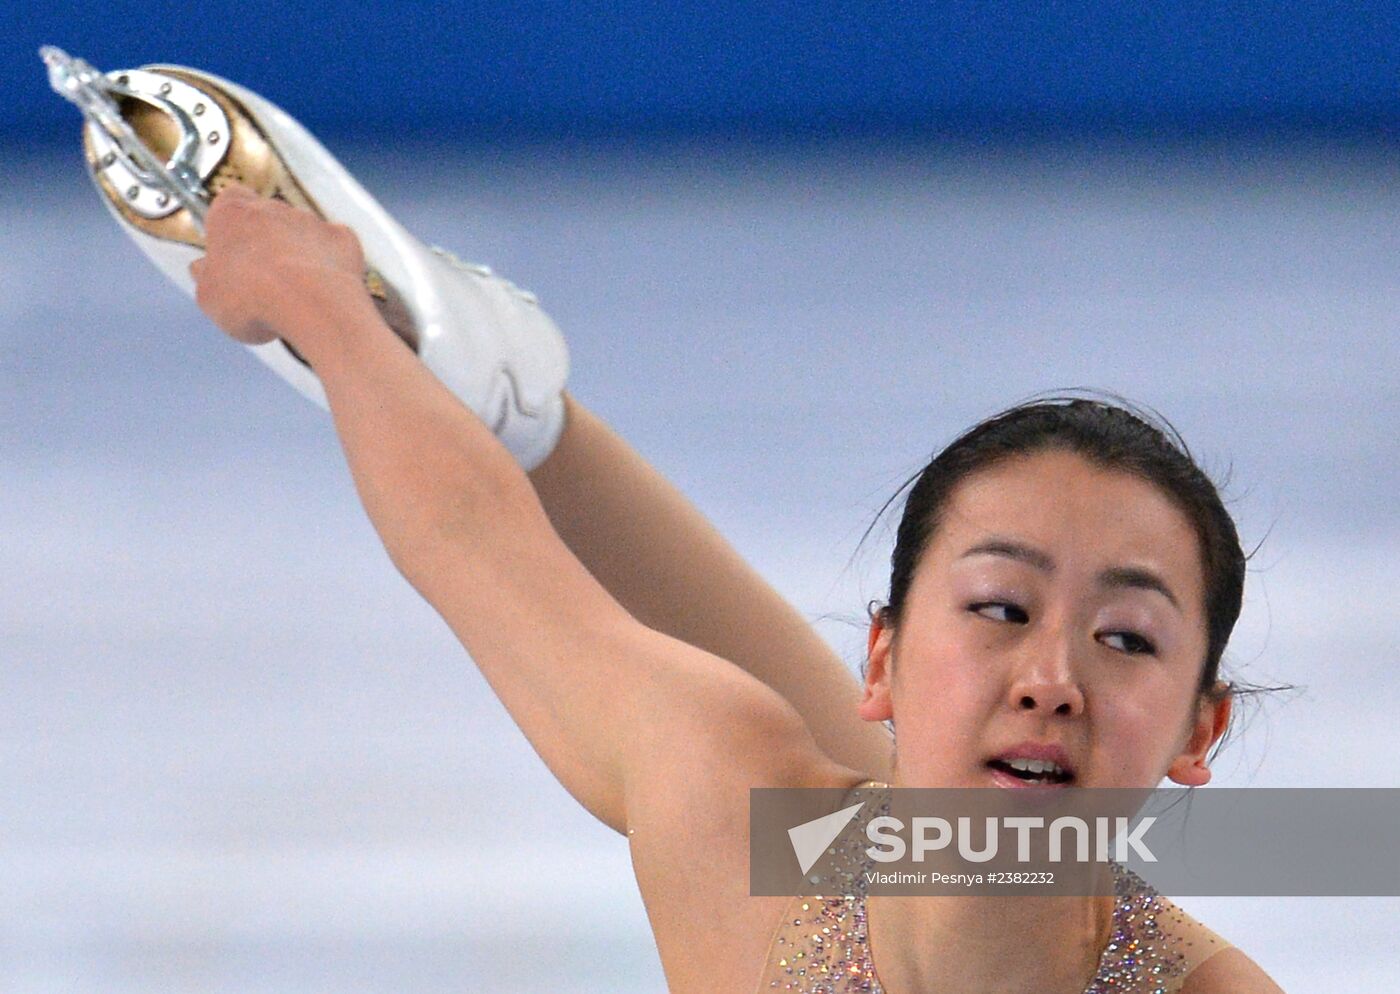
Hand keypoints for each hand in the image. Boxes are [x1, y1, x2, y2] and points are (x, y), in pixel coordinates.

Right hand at [189, 184, 370, 347]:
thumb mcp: (209, 297)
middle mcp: (273, 208)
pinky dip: (330, 264)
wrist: (310, 305)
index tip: (229, 251)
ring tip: (295, 293)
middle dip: (265, 244)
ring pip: (302, 233)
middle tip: (262, 282)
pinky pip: (335, 247)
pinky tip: (324, 289)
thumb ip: (206, 278)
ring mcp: (311, 221)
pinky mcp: (343, 238)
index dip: (229, 226)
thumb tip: (202, 271)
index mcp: (232, 213)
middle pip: (267, 219)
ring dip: (298, 254)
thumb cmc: (251, 299)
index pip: (228, 201)